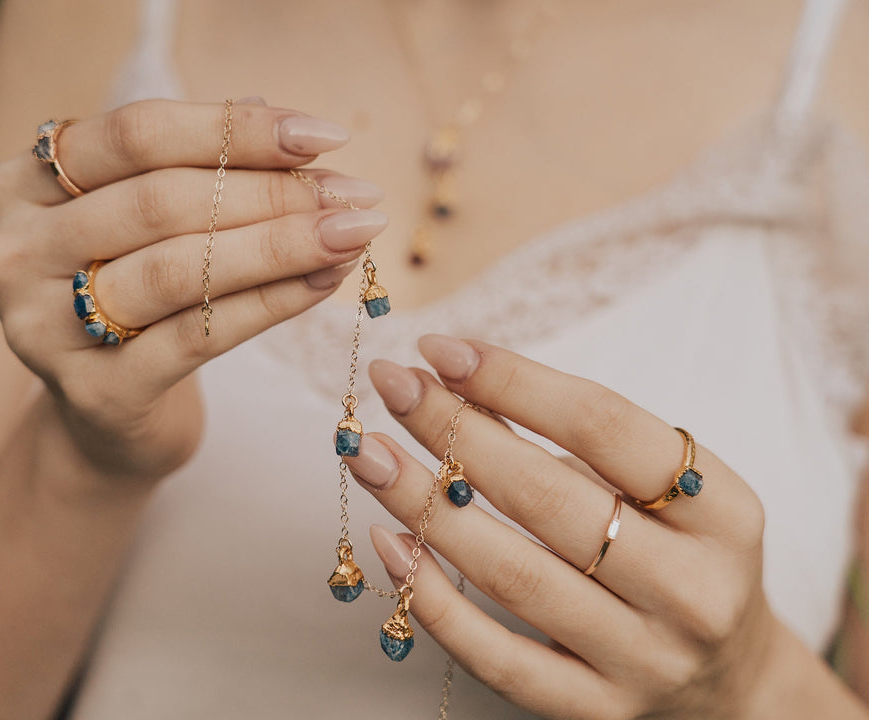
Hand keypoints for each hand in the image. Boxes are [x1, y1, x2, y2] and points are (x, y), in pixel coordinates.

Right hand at [0, 99, 385, 479]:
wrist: (108, 415)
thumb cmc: (138, 297)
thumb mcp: (150, 223)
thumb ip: (200, 169)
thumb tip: (292, 125)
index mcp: (25, 183)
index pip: (137, 135)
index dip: (235, 129)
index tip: (324, 136)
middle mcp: (18, 250)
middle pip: (161, 201)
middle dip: (272, 194)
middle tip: (354, 196)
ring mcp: (41, 326)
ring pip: (179, 270)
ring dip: (280, 246)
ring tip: (351, 234)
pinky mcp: (92, 391)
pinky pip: (197, 336)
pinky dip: (270, 304)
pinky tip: (323, 284)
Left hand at [346, 335, 781, 719]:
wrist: (732, 680)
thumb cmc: (678, 556)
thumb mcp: (656, 488)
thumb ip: (570, 438)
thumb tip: (456, 382)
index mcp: (721, 511)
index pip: (602, 426)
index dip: (514, 380)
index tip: (441, 350)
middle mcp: (689, 588)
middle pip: (547, 496)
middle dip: (454, 431)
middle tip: (391, 386)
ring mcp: (642, 658)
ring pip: (512, 575)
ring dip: (425, 505)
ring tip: (368, 454)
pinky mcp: (594, 710)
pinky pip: (497, 658)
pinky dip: (435, 598)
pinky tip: (388, 542)